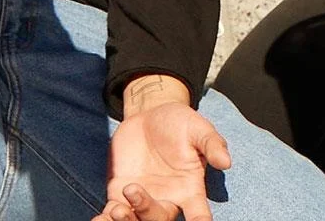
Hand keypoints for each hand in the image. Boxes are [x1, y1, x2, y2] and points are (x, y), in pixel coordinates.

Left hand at [99, 102, 230, 220]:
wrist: (150, 115)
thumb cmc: (179, 124)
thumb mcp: (197, 127)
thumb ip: (211, 143)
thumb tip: (226, 162)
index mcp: (190, 190)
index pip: (198, 217)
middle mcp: (167, 201)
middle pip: (160, 220)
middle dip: (147, 212)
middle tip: (133, 190)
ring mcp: (143, 199)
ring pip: (136, 220)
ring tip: (116, 211)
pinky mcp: (120, 192)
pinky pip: (114, 212)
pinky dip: (106, 219)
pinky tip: (98, 220)